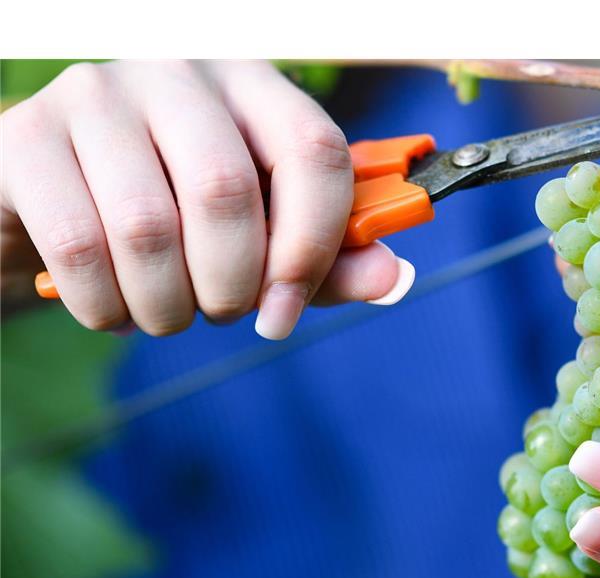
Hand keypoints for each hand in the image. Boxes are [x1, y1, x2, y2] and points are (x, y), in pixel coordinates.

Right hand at [0, 60, 413, 338]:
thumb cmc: (177, 214)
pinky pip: (79, 245)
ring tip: (167, 312)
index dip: (314, 247)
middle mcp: (178, 73)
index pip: (315, 152)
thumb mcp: (261, 234)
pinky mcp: (27, 136)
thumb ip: (326, 257)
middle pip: (228, 192)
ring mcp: (96, 95)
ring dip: (167, 305)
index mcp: (254, 87)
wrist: (52, 199)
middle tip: (222, 312)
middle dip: (231, 285)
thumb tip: (393, 278)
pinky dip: (104, 305)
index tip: (285, 311)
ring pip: (149, 227)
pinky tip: (115, 307)